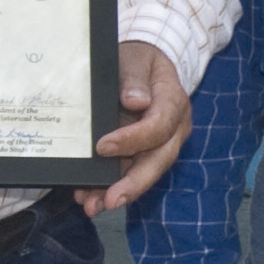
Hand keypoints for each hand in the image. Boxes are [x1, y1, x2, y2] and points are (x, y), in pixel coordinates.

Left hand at [80, 41, 189, 214]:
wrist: (145, 65)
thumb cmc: (140, 60)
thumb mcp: (135, 58)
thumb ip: (134, 77)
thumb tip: (135, 101)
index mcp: (174, 102)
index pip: (159, 127)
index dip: (133, 140)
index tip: (103, 147)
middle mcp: (173, 129)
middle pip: (158, 161)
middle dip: (133, 184)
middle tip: (110, 200)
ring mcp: (160, 145)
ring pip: (143, 173)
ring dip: (118, 192)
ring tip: (91, 205)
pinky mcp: (144, 154)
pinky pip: (129, 173)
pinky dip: (109, 186)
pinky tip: (89, 196)